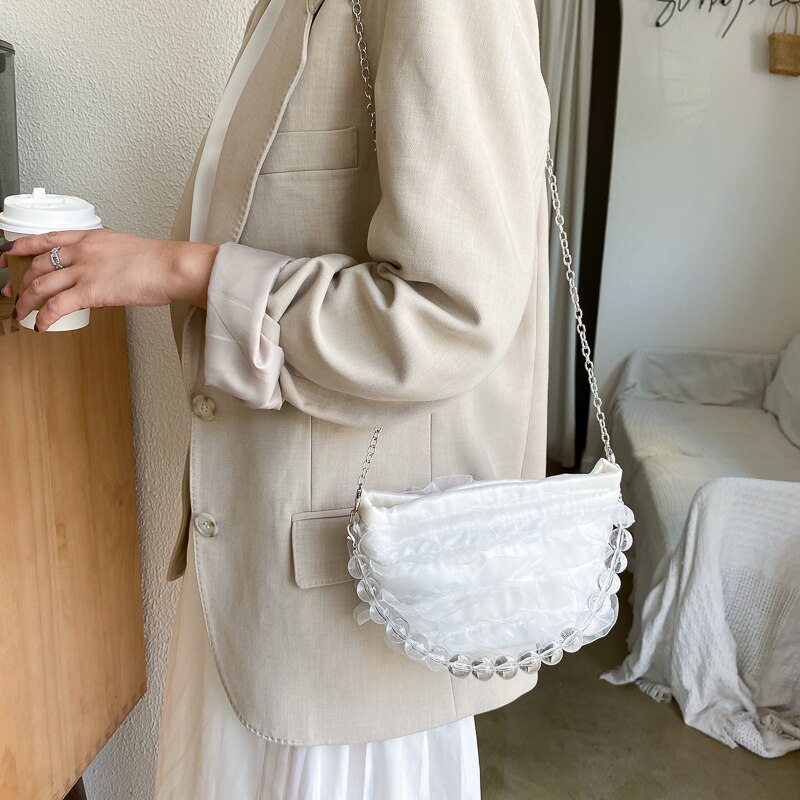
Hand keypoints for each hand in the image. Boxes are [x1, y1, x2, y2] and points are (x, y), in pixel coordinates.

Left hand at [2, 228, 217, 330]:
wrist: (171, 268)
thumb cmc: (158, 262)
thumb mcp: (125, 248)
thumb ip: (106, 256)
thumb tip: (102, 272)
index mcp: (90, 236)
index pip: (46, 238)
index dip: (21, 246)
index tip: (7, 253)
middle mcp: (81, 250)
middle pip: (37, 265)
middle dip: (19, 280)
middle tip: (12, 292)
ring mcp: (84, 270)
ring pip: (40, 286)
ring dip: (26, 302)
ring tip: (21, 313)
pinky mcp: (90, 291)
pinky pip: (56, 307)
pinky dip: (44, 318)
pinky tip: (41, 326)